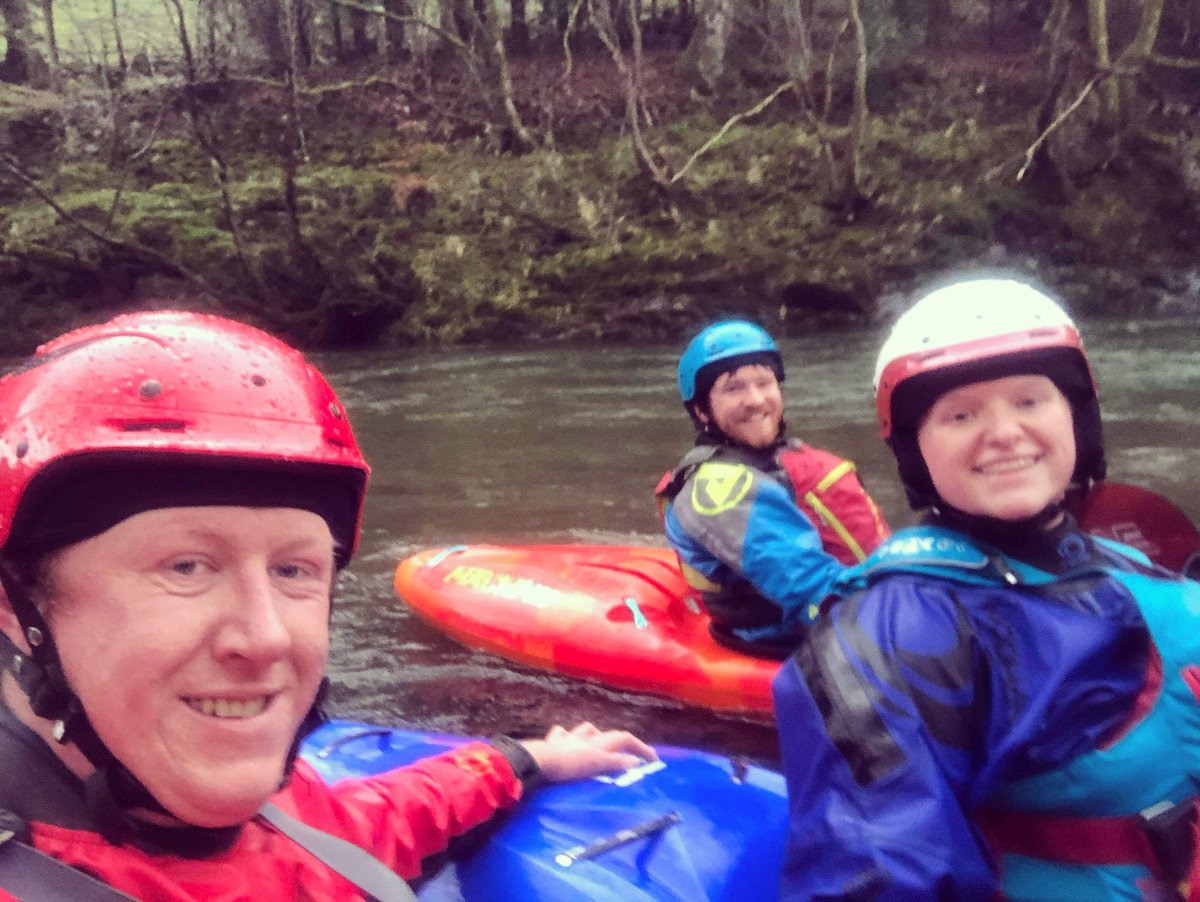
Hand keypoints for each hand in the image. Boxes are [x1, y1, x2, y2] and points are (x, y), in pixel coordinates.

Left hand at [518, 722, 657, 782]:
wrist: (540, 760)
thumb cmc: (570, 764)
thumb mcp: (596, 764)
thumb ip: (615, 763)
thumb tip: (636, 761)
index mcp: (599, 742)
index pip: (626, 739)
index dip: (641, 747)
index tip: (654, 759)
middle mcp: (587, 737)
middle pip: (610, 735)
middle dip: (624, 742)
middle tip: (632, 754)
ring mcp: (570, 738)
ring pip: (587, 730)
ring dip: (596, 736)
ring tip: (599, 745)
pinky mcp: (554, 743)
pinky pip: (562, 735)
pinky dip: (567, 737)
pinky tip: (566, 739)